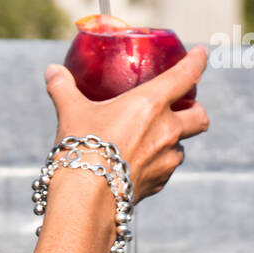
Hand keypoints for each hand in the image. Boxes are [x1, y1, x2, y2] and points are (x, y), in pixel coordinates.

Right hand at [43, 46, 209, 203]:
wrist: (87, 199)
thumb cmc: (82, 147)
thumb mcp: (70, 111)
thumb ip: (63, 87)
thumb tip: (52, 71)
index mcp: (151, 104)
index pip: (186, 76)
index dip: (196, 62)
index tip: (201, 53)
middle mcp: (167, 130)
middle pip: (200, 118)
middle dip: (196, 110)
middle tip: (182, 106)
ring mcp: (166, 160)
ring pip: (183, 146)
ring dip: (174, 139)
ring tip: (151, 137)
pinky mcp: (159, 182)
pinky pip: (166, 168)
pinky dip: (158, 161)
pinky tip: (137, 162)